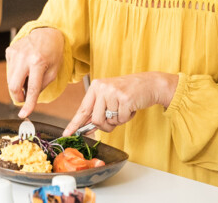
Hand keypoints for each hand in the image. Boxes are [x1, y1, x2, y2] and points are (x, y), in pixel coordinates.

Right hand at [5, 28, 64, 117]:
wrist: (47, 32)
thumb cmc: (53, 52)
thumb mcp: (53, 71)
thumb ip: (41, 86)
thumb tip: (28, 97)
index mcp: (38, 62)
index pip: (32, 88)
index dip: (28, 104)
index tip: (24, 114)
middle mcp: (24, 57)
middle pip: (13, 86)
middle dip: (18, 97)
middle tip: (24, 98)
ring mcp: (15, 53)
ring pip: (10, 79)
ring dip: (18, 85)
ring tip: (28, 77)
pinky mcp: (10, 51)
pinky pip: (9, 70)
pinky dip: (16, 74)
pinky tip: (24, 67)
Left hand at [61, 72, 178, 135]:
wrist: (149, 84)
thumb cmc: (128, 91)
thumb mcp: (109, 96)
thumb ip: (97, 110)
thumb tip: (87, 127)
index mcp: (96, 86)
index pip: (82, 109)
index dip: (74, 123)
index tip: (67, 133)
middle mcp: (103, 88)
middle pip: (96, 120)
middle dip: (105, 125)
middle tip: (114, 118)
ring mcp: (114, 93)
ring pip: (109, 121)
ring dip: (118, 120)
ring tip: (124, 108)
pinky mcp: (126, 99)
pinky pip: (122, 119)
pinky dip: (127, 118)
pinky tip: (131, 107)